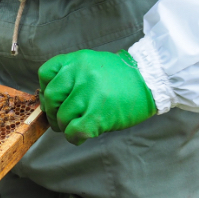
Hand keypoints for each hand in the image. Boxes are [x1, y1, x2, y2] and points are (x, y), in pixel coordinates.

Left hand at [38, 49, 156, 145]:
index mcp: (77, 60)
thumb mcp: (93, 63)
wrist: (152, 80)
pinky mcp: (98, 114)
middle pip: (51, 97)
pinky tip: (80, 135)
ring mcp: (89, 94)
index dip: (45, 90)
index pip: (45, 74)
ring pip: (62, 116)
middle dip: (52, 112)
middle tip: (61, 119)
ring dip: (64, 126)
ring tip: (74, 126)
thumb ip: (72, 74)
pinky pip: (74, 131)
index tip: (53, 99)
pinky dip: (73, 137)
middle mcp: (80, 74)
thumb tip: (50, 98)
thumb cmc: (121, 77)